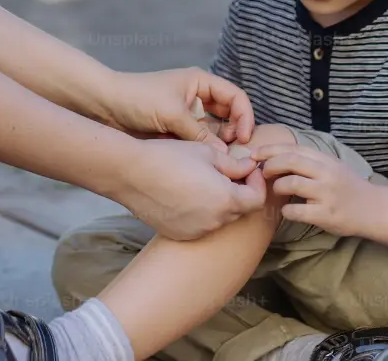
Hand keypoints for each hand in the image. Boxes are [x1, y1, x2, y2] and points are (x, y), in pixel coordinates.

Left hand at [104, 67, 254, 149]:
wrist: (106, 106)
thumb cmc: (138, 99)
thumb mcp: (172, 114)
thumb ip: (200, 134)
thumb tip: (224, 154)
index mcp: (200, 82)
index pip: (236, 97)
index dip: (245, 117)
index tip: (245, 138)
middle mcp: (197, 97)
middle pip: (229, 115)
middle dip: (235, 132)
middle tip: (235, 152)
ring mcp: (188, 114)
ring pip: (215, 130)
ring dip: (221, 144)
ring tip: (223, 160)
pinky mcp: (177, 130)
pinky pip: (199, 140)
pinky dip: (205, 150)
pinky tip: (207, 162)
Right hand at [116, 139, 266, 239]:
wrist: (130, 173)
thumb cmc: (169, 157)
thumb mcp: (206, 153)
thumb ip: (233, 164)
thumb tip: (248, 168)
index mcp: (226, 200)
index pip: (257, 199)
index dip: (257, 183)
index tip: (248, 170)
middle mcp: (214, 222)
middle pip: (238, 209)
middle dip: (237, 191)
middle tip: (223, 172)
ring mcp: (196, 231)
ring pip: (217, 218)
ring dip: (217, 203)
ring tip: (199, 182)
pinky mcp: (178, 234)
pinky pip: (198, 225)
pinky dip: (198, 212)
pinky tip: (182, 195)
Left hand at [252, 143, 374, 236]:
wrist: (373, 209)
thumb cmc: (345, 186)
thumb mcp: (329, 166)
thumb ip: (306, 160)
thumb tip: (272, 156)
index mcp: (325, 159)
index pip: (292, 148)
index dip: (269, 150)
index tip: (254, 154)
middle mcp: (326, 173)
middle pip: (289, 161)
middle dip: (270, 165)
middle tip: (263, 173)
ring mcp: (326, 194)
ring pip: (291, 183)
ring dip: (277, 187)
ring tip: (277, 191)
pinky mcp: (326, 215)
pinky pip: (296, 211)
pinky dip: (286, 210)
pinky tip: (287, 210)